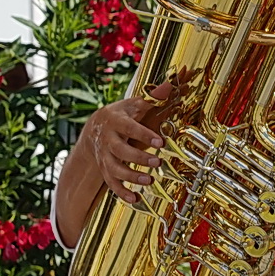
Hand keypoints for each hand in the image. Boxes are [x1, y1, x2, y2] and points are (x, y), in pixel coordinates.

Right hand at [81, 82, 172, 202]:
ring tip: (149, 180)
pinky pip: (110, 183)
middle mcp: (107, 139)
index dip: (143, 135)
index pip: (129, 128)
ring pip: (113, 169)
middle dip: (138, 158)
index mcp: (115, 120)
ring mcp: (104, 156)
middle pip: (120, 151)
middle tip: (157, 162)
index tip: (160, 142)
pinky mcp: (104, 169)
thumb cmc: (123, 113)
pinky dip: (121, 192)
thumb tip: (179, 76)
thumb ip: (157, 95)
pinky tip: (135, 199)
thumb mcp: (137, 103)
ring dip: (130, 177)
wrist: (95, 127)